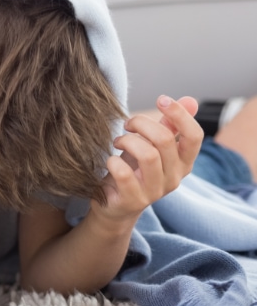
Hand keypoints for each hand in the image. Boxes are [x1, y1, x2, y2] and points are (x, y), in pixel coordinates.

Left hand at [96, 95, 201, 222]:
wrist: (114, 205)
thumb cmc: (134, 170)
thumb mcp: (153, 146)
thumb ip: (171, 126)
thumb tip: (191, 100)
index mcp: (183, 163)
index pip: (194, 136)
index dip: (180, 114)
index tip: (161, 99)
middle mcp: (174, 178)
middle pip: (165, 140)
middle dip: (142, 123)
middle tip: (127, 124)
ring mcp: (155, 192)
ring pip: (148, 155)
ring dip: (127, 141)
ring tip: (118, 141)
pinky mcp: (133, 200)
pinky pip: (124, 173)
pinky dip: (113, 161)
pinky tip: (111, 161)